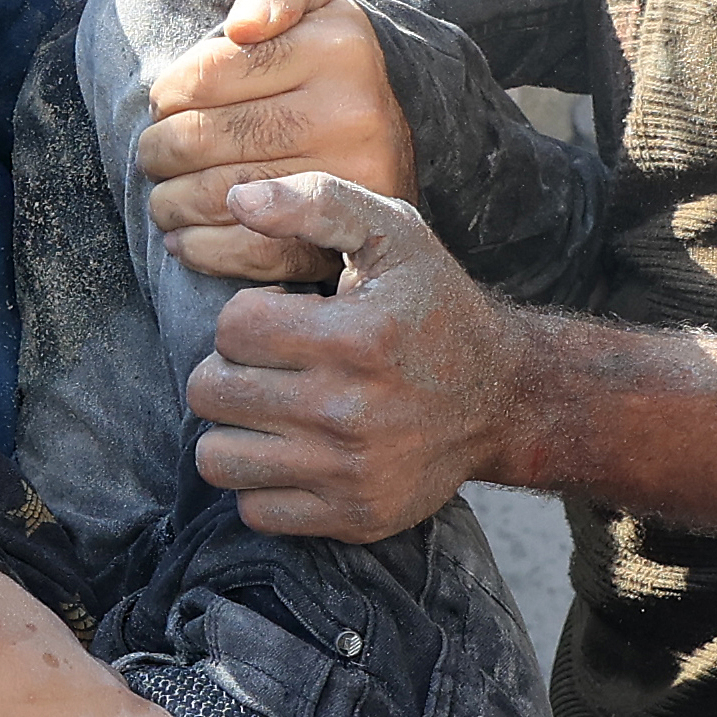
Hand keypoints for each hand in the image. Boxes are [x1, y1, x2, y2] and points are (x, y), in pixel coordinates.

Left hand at [137, 0, 416, 281]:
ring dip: (170, 202)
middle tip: (153, 156)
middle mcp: (353, 113)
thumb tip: (245, 27)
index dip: (167, 94)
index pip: (208, 74)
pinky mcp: (341, 235)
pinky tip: (183, 239)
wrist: (390, 130)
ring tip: (162, 197)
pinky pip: (255, 251)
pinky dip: (204, 250)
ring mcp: (351, 180)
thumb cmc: (322, 57)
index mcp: (338, 49)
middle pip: (207, 137)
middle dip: (159, 150)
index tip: (165, 103)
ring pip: (221, 194)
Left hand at [184, 173, 520, 540]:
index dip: (248, 317)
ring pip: (217, 458)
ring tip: (272, 409)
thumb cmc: (434, 307)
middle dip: (230, 370)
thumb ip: (314, 203)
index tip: (283, 318)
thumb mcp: (392, 234)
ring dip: (234, 430)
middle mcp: (350, 410)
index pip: (230, 328)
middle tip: (271, 365)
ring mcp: (350, 472)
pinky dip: (260, 483)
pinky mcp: (354, 517)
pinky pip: (254, 510)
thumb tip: (235, 199)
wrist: (506, 398)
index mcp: (356, 337)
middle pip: (210, 393)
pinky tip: (292, 452)